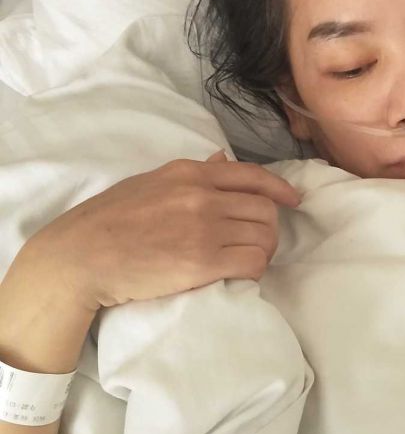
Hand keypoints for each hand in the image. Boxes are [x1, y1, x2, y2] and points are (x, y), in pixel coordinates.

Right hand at [26, 151, 300, 310]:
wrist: (82, 255)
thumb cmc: (109, 220)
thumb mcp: (151, 182)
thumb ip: (192, 174)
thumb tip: (222, 160)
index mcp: (189, 173)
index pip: (251, 175)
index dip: (280, 189)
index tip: (294, 200)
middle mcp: (202, 197)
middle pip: (265, 210)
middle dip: (270, 227)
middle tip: (258, 242)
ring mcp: (203, 230)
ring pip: (264, 237)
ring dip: (264, 251)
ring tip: (248, 259)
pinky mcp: (202, 263)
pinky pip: (252, 263)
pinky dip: (255, 270)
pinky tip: (241, 274)